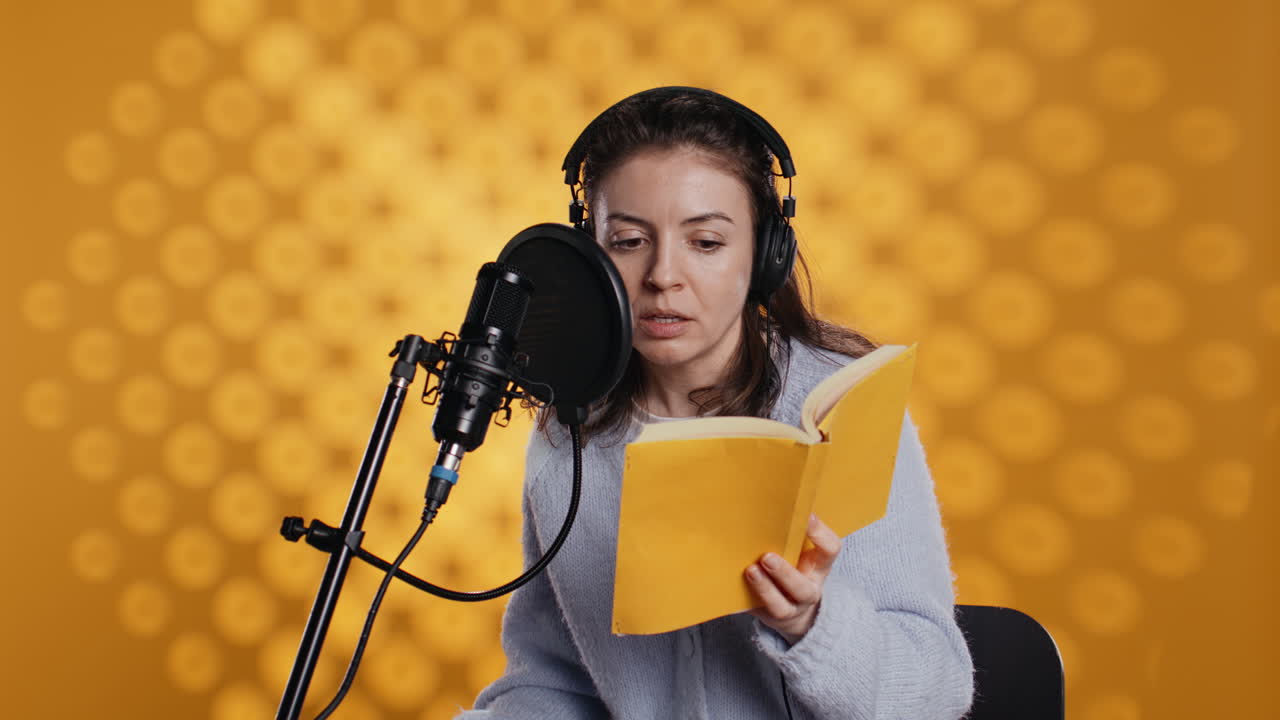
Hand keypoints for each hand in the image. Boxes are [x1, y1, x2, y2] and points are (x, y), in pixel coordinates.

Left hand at [745, 513, 841, 644]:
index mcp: (819, 566)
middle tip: (767, 557)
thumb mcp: (801, 552)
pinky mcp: (768, 617)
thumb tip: (767, 502)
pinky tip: (736, 584)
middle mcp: (808, 590)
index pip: (830, 550)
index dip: (820, 534)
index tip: (806, 517)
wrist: (795, 611)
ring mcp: (789, 608)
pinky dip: (747, 597)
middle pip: (802, 588)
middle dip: (785, 573)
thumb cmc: (795, 567)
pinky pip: (758, 611)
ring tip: (750, 571)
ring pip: (780, 605)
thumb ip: (792, 535)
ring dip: (764, 588)